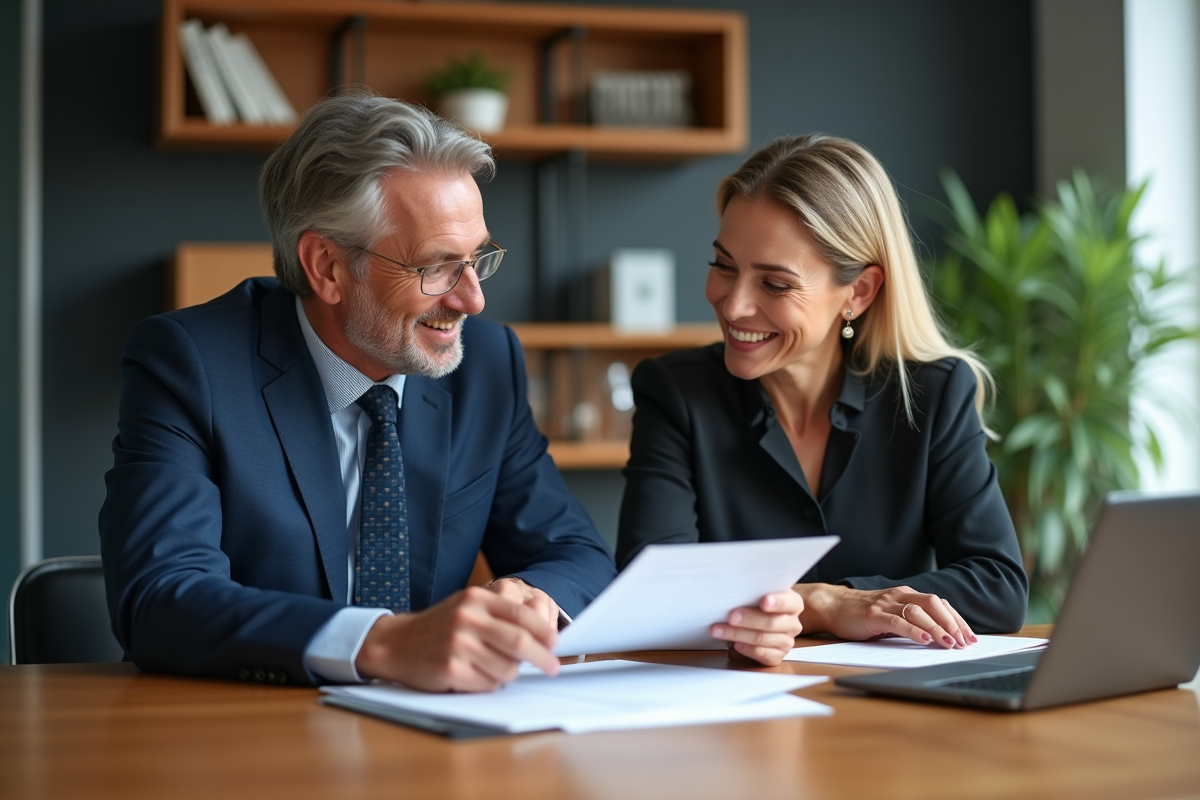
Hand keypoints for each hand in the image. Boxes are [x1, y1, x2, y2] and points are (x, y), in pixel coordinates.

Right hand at [354, 586, 559, 691]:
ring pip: (506, 668)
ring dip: (508, 674)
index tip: (555, 644)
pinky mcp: (451, 669)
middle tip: (552, 667)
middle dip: (542, 658)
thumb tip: (542, 634)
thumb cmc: (439, 627)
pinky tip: (476, 676)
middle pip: (519, 642)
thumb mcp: (467, 607)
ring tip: (494, 669)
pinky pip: (487, 684)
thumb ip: (499, 615)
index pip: (521, 616)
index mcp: (476, 599)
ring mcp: (458, 645)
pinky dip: (490, 684)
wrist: (396, 643)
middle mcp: (467, 619)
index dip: (544, 632)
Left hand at [710, 590, 804, 666]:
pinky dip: (747, 650)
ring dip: (738, 634)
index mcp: (793, 604)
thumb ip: (754, 591)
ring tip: (719, 630)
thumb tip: (735, 590)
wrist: (762, 619)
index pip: (789, 602)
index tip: (764, 602)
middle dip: (749, 619)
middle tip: (731, 616)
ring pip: (762, 639)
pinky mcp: (777, 656)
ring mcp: (786, 642)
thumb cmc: (758, 602)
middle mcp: (793, 624)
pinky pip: (762, 655)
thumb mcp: (760, 592)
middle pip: (771, 623)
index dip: (777, 602)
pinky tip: (735, 644)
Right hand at [797, 583, 975, 648]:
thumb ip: (912, 621)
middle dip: (952, 623)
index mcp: (907, 595)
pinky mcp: (873, 615)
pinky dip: (914, 631)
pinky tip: (925, 640)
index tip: (969, 637)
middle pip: (934, 605)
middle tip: (964, 643)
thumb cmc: (862, 614)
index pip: (940, 604)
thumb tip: (940, 638)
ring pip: (919, 612)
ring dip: (937, 628)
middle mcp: (899, 595)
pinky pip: (898, 621)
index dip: (957, 620)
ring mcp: (886, 604)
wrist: (832, 606)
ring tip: (949, 643)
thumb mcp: (892, 615)